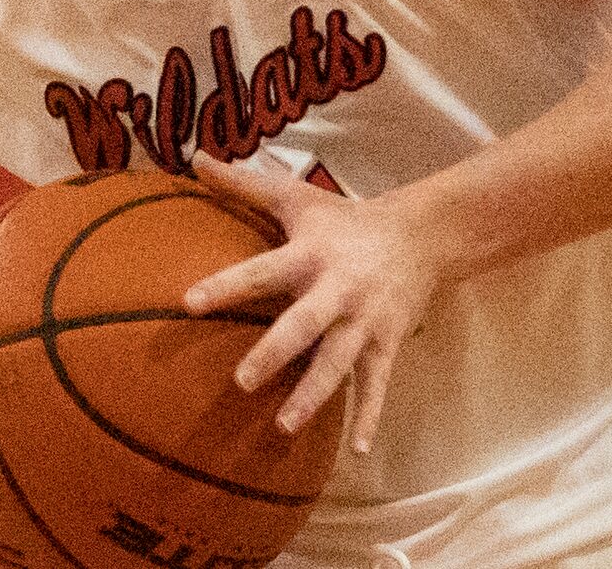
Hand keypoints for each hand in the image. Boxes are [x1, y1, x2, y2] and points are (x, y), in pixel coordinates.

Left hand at [183, 159, 439, 456]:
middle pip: (304, 324)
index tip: (189, 303)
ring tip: (285, 426)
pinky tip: (357, 453)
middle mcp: (337, 289)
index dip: (227, 285)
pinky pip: (377, 385)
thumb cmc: (345, 218)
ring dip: (315, 394)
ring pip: (339, 362)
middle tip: (242, 382)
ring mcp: (365, 321)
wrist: (422, 233)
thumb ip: (242, 185)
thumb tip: (193, 158)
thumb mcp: (296, 196)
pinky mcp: (387, 343)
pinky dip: (369, 417)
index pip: (262, 270)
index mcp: (311, 254)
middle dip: (275, 353)